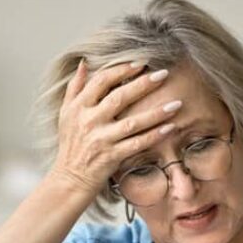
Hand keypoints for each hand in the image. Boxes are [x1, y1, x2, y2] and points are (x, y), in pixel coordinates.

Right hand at [48, 59, 181, 195]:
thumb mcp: (66, 114)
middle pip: (119, 97)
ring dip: (156, 112)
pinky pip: (137, 144)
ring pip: (133, 122)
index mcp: (79, 107)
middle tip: (163, 74)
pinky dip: (154, 135)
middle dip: (143, 84)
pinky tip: (170, 127)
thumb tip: (85, 63)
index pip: (101, 81)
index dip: (122, 70)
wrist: (69, 179)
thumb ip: (75, 88)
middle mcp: (89, 121)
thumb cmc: (71, 146)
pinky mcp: (112, 157)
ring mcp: (101, 140)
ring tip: (177, 103)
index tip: (141, 63)